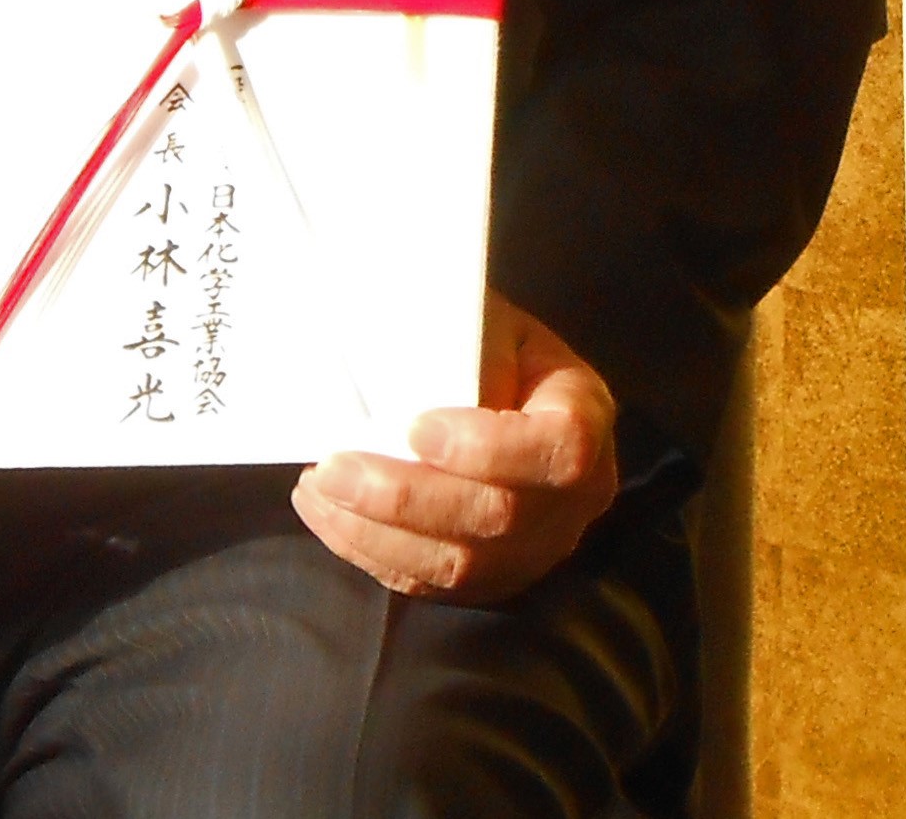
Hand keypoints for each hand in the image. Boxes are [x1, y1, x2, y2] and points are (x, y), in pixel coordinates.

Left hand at [292, 293, 620, 603]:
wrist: (496, 387)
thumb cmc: (482, 345)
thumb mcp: (485, 322)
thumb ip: (458, 344)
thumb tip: (394, 370)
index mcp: (585, 415)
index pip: (562, 448)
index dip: (490, 448)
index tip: (417, 428)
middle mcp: (574, 497)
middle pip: (498, 517)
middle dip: (406, 497)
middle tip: (335, 467)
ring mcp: (534, 549)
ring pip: (457, 564)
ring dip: (376, 531)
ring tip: (320, 488)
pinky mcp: (488, 581)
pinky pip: (427, 583)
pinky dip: (368, 550)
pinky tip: (327, 513)